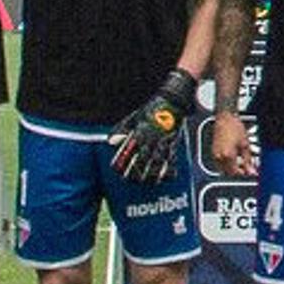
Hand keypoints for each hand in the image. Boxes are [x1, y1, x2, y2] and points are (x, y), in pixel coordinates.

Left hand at [109, 68, 194, 183]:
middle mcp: (152, 138)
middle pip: (143, 159)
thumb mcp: (134, 117)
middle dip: (137, 172)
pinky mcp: (174, 143)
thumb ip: (121, 130)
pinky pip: (172, 158)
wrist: (173, 101)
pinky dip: (168, 169)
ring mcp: (164, 141)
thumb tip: (110, 142)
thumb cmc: (151, 109)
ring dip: (152, 174)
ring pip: (157, 161)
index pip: (129, 151)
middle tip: (131, 181)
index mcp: (140, 132)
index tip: (117, 171)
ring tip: (148, 182)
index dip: (123, 162)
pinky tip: (165, 178)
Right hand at [206, 110, 259, 179]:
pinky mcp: (213, 152)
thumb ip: (248, 160)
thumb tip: (251, 171)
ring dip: (231, 169)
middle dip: (237, 173)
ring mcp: (215, 155)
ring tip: (240, 163)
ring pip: (223, 169)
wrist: (225, 118)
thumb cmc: (234, 128)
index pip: (235, 173)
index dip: (244, 175)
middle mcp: (219, 157)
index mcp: (228, 156)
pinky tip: (233, 159)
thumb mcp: (245, 145)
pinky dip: (226, 164)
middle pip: (228, 173)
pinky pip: (219, 163)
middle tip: (246, 169)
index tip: (250, 173)